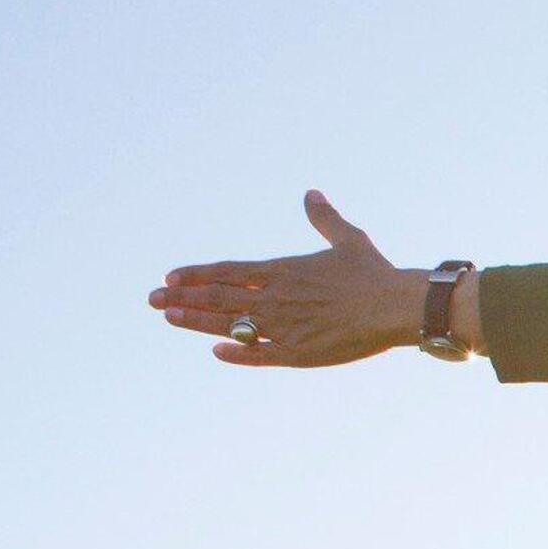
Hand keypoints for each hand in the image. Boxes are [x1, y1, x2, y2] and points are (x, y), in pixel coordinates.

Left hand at [149, 191, 424, 366]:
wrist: (396, 306)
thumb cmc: (374, 272)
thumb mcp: (348, 238)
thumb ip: (324, 218)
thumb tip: (312, 194)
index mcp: (282, 271)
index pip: (227, 272)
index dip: (196, 275)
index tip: (170, 278)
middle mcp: (275, 298)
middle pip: (218, 297)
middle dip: (181, 298)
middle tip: (151, 300)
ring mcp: (284, 327)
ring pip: (230, 323)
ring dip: (196, 321)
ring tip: (168, 318)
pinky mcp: (300, 353)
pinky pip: (261, 354)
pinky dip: (238, 353)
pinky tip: (217, 351)